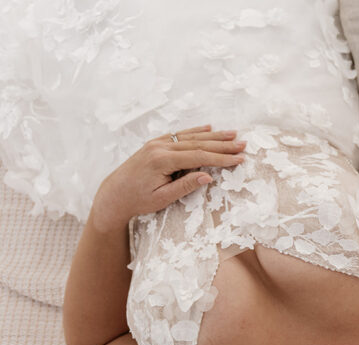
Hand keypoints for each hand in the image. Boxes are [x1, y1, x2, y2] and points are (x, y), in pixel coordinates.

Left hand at [88, 126, 245, 232]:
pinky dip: (195, 131)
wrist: (114, 195)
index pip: (198, 156)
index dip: (221, 158)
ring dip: (213, 136)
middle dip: (222, 144)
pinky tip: (208, 128)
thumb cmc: (138, 200)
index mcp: (162, 160)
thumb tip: (208, 177)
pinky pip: (179, 135)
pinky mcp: (155, 144)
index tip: (239, 159)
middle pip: (198, 143)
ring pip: (190, 136)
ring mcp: (156, 143)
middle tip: (243, 143)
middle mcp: (159, 147)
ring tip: (232, 134)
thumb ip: (185, 186)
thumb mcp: (162, 198)